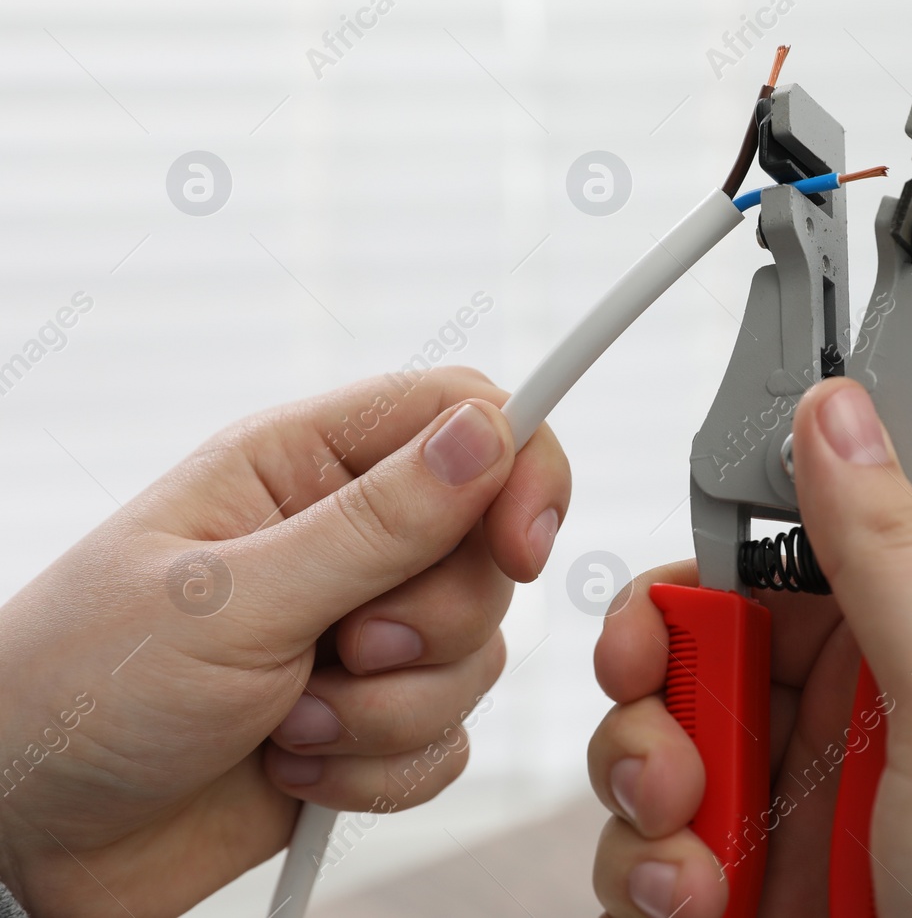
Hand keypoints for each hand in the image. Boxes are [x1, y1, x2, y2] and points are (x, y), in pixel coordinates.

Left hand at [0, 366, 569, 917]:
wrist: (28, 838)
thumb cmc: (83, 691)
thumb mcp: (231, 598)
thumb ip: (376, 523)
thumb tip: (488, 434)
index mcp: (301, 467)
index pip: (460, 416)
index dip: (517, 468)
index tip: (520, 545)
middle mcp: (342, 541)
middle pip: (485, 552)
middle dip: (429, 628)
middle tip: (345, 649)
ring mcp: (359, 634)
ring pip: (475, 656)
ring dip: (387, 712)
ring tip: (285, 721)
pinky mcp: (368, 720)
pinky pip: (448, 738)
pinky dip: (378, 768)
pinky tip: (291, 766)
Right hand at [586, 377, 911, 916]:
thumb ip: (883, 554)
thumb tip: (835, 410)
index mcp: (893, 649)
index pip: (755, 575)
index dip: (686, 592)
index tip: (649, 627)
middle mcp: (828, 722)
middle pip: (682, 666)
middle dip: (650, 707)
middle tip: (673, 760)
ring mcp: (781, 812)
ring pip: (647, 761)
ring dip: (642, 804)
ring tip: (691, 863)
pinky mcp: (740, 895)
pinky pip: (641, 860)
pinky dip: (643, 879)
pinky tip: (693, 906)